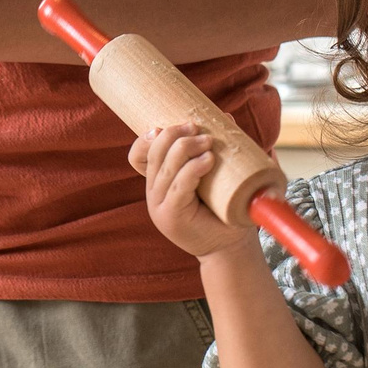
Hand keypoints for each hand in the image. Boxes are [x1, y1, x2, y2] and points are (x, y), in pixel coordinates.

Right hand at [130, 123, 246, 259]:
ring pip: (165, 167)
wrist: (230, 249)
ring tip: (208, 142)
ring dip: (186, 147)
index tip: (165, 125)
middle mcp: (153, 194)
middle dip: (173, 134)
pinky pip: (179, 186)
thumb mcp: (213, 178)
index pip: (138, 156)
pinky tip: (208, 160)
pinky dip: (193, 169)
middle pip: (153, 154)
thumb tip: (226, 118)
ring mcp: (160, 207)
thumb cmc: (224, 211)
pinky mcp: (173, 217)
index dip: (146, 138)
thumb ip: (213, 151)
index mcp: (158, 183)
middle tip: (197, 127)